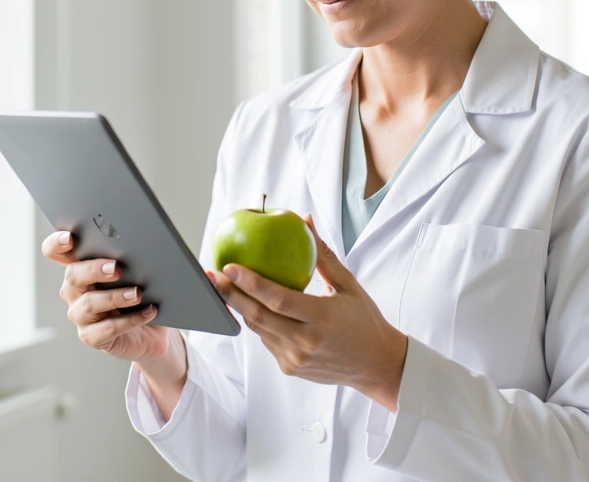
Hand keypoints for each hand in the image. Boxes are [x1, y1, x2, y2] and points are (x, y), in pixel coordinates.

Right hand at [40, 230, 177, 366]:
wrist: (156, 329)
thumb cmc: (148, 291)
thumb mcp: (151, 269)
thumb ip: (156, 256)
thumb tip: (182, 254)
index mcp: (82, 265)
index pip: (57, 250)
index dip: (57, 243)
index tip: (71, 237)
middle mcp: (75, 289)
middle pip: (72, 276)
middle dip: (92, 268)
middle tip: (117, 267)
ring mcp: (81, 315)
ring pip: (87, 304)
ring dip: (113, 297)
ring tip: (138, 292)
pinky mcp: (93, 337)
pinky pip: (105, 330)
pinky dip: (129, 320)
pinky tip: (149, 311)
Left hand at [209, 214, 408, 411]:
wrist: (377, 364)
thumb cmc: (364, 319)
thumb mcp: (348, 285)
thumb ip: (323, 255)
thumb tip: (305, 220)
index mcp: (323, 318)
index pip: (278, 299)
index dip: (250, 283)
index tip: (229, 266)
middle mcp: (306, 342)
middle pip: (258, 317)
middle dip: (230, 295)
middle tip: (212, 276)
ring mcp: (296, 358)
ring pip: (258, 330)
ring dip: (239, 308)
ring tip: (221, 287)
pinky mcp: (290, 368)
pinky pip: (267, 341)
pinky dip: (257, 322)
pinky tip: (245, 305)